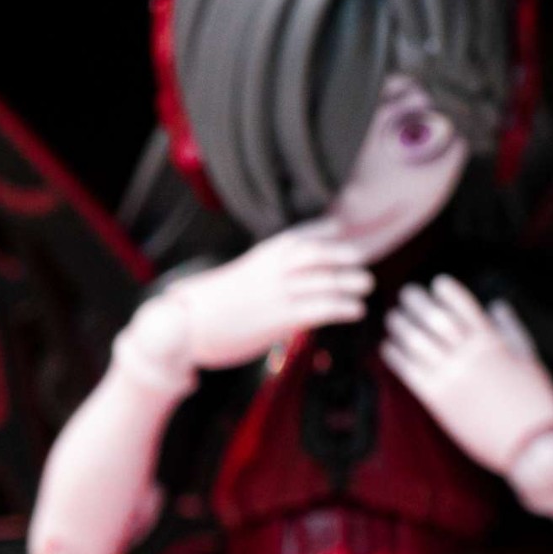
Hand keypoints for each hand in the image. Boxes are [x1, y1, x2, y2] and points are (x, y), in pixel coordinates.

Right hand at [163, 216, 374, 369]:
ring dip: (350, 281)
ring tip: (366, 285)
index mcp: (262, 255)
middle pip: (319, 254)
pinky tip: (356, 311)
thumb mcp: (238, 279)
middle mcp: (273, 269)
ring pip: (326, 280)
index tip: (342, 228)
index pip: (301, 235)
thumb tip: (280, 280)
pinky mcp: (281, 318)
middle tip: (362, 259)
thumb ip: (261, 275)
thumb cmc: (209, 307)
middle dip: (344, 255)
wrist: (185, 325)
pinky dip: (344, 307)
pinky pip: (322, 308)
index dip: (325, 231)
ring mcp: (278, 292)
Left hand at [382, 276, 552, 473]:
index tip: (437, 283)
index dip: (449, 292)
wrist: (532, 447)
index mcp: (494, 344)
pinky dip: (396, 356)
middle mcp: (470, 357)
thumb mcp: (530, 360)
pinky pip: (410, 373)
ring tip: (393, 317)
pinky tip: (388, 347)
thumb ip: (511, 330)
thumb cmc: (536, 404)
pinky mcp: (440, 402)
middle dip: (418, 303)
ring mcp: (453, 378)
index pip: (466, 307)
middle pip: (436, 319)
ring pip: (417, 342)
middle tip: (407, 294)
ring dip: (401, 326)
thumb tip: (496, 306)